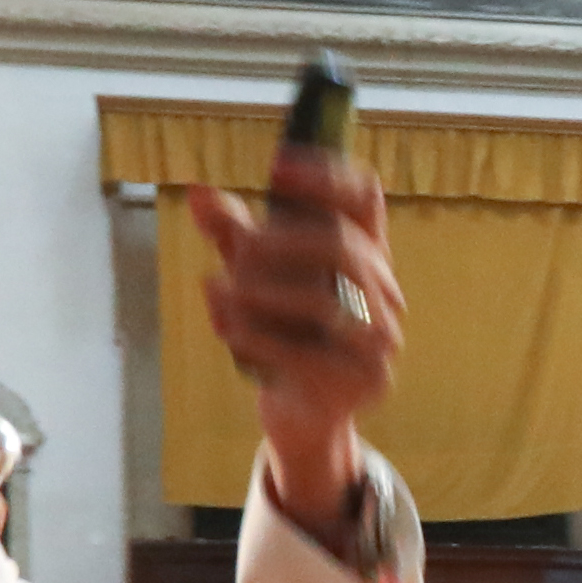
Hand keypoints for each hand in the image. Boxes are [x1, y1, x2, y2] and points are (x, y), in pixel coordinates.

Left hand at [194, 137, 402, 531]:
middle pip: (341, 245)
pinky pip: (304, 353)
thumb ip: (232, 237)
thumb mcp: (254, 280)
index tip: (275, 168)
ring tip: (221, 290)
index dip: (326, 176)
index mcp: (366, 256)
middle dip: (279, 242)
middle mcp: (384, 294)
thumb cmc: (282, 335)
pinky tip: (225, 328)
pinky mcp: (361, 383)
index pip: (365, 199)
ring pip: (323, 301)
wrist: (304, 414)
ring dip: (260, 292)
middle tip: (236, 252)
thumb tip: (198, 192)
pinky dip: (255, 337)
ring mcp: (379, 341)